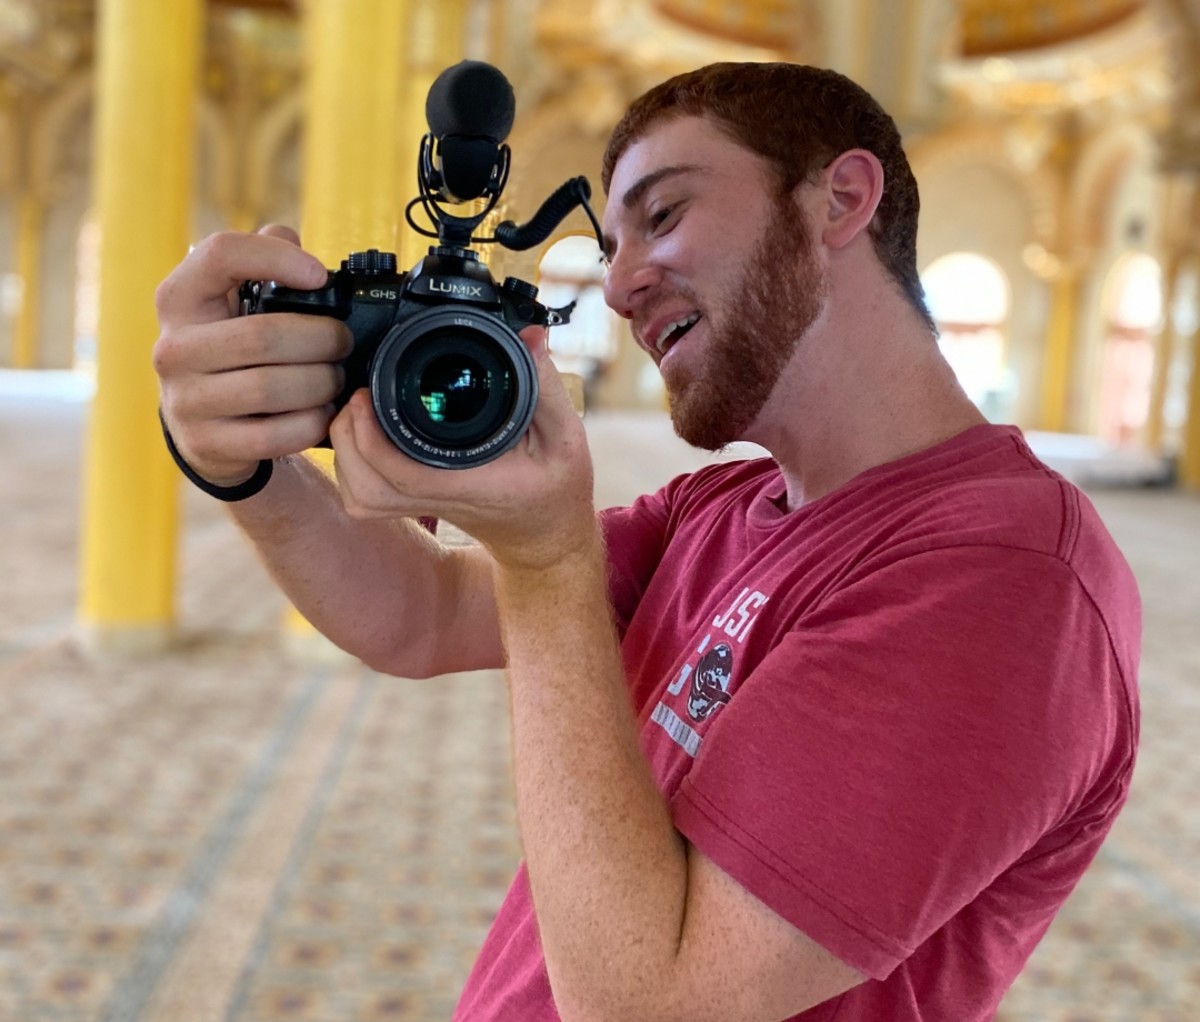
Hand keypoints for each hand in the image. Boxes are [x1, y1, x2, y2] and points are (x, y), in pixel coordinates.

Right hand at [153, 226, 351, 485]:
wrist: (202, 425)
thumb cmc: (230, 349)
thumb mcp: (234, 301)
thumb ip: (262, 262)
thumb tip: (290, 238)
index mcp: (180, 298)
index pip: (220, 255)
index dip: (276, 258)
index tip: (318, 275)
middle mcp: (172, 347)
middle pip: (264, 335)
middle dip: (322, 339)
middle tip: (343, 343)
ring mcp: (185, 399)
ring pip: (272, 387)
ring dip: (321, 383)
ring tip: (335, 378)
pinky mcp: (205, 442)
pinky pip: (275, 434)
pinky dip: (310, 423)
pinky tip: (321, 413)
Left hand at [330, 326, 597, 571]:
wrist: (547, 537)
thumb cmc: (556, 491)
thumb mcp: (566, 438)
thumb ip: (547, 388)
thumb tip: (530, 337)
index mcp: (472, 485)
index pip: (405, 474)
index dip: (373, 437)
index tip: (369, 394)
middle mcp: (439, 499)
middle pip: (366, 488)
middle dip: (348, 440)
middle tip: (360, 396)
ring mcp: (422, 506)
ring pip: (360, 496)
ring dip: (347, 453)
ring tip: (359, 411)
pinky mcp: (414, 504)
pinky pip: (367, 497)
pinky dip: (353, 466)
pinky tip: (364, 435)